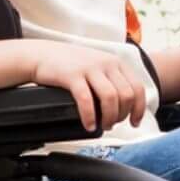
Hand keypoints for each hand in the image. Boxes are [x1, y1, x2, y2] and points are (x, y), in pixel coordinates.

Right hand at [30, 43, 148, 132]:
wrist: (41, 54)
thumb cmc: (69, 65)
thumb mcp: (97, 66)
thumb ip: (111, 80)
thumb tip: (124, 107)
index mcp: (115, 62)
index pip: (138, 88)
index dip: (139, 109)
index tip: (134, 122)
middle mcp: (106, 63)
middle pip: (126, 95)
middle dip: (122, 116)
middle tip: (111, 124)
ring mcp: (90, 68)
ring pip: (111, 98)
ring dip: (109, 117)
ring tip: (101, 126)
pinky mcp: (73, 75)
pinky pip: (87, 100)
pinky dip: (90, 116)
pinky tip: (88, 125)